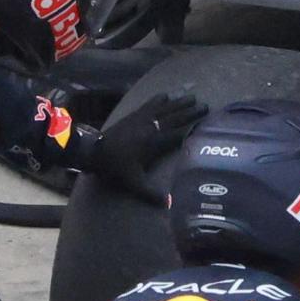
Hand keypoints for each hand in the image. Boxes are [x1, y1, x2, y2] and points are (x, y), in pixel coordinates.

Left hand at [71, 91, 203, 192]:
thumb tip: (169, 205)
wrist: (93, 152)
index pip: (178, 134)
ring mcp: (141, 120)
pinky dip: (157, 100)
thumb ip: (151, 193)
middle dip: (190, 112)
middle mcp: (150, 128)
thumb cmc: (114, 167)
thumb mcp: (133, 183)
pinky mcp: (132, 116)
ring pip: (164, 109)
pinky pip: (148, 106)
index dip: (192, 128)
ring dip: (178, 103)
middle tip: (206, 106)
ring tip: (192, 97)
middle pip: (174, 118)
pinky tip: (165, 95)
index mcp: (153, 143)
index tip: (206, 123)